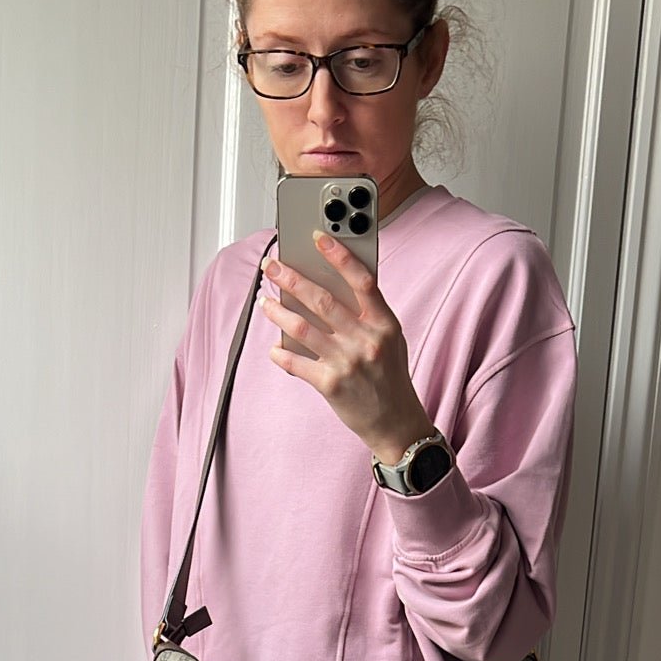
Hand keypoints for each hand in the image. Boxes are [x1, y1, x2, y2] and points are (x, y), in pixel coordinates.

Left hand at [258, 232, 434, 463]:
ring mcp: (347, 363)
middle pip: (322, 300)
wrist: (396, 423)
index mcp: (384, 324)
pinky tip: (274, 348)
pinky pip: (296, 363)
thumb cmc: (389, 377)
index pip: (362, 280)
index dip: (339, 256)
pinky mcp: (331, 385)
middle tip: (271, 266)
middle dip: (291, 279)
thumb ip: (367, 314)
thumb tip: (332, 285)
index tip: (318, 237)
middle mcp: (366, 341)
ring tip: (264, 302)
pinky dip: (280, 354)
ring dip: (277, 312)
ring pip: (302, 328)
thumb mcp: (390, 340)